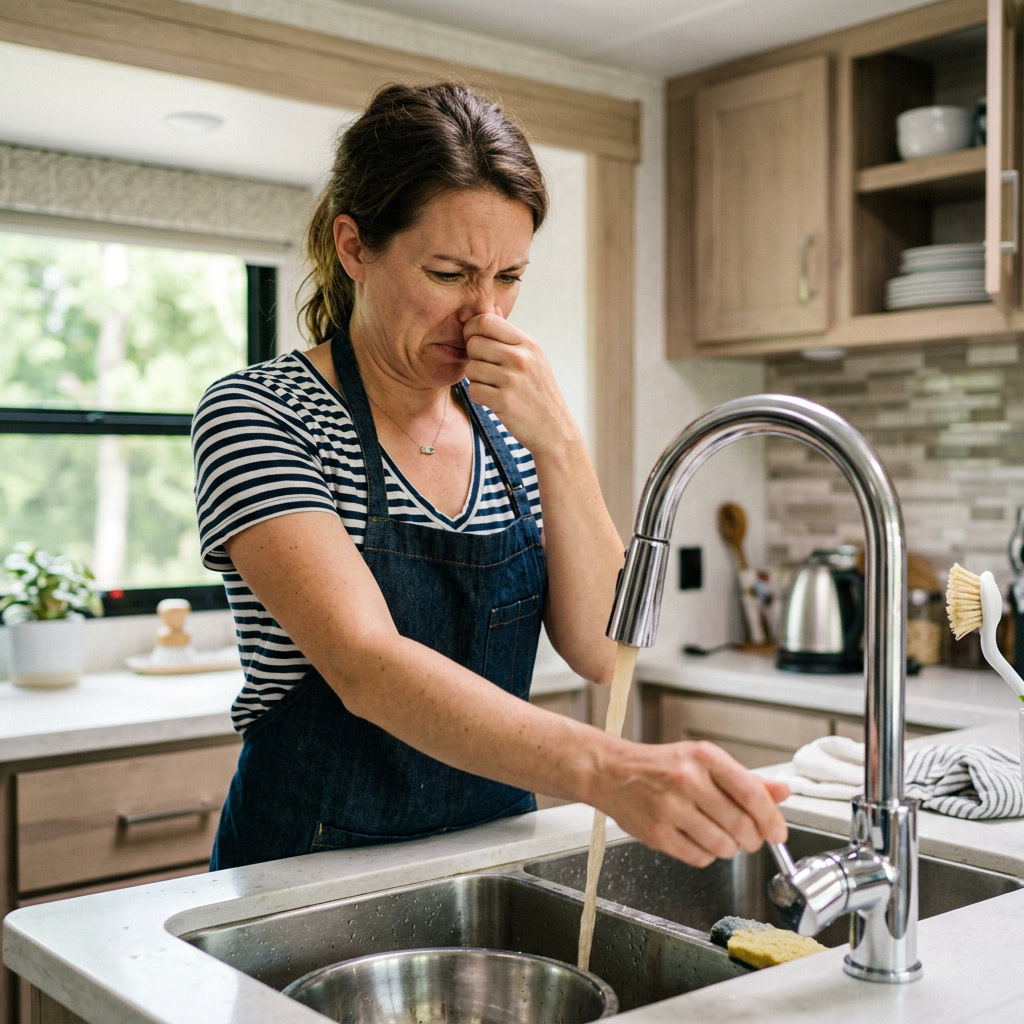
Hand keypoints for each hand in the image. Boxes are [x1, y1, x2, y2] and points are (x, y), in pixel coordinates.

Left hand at [462, 311, 576, 455]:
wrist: (554, 429)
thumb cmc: (538, 391)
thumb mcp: (533, 358)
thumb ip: (509, 335)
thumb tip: (492, 310)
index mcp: (527, 343)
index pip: (486, 321)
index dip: (473, 330)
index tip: (476, 342)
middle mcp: (520, 358)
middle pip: (474, 343)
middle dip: (474, 357)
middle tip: (487, 370)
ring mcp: (512, 380)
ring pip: (471, 368)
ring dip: (476, 379)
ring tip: (494, 386)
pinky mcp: (503, 401)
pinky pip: (473, 390)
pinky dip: (480, 397)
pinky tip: (494, 400)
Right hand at [598, 740, 789, 867]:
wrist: (612, 772)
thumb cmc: (661, 766)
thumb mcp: (704, 761)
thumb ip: (745, 779)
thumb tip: (781, 792)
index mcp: (704, 757)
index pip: (752, 794)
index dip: (771, 819)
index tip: (778, 833)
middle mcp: (687, 779)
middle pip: (741, 825)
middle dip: (751, 839)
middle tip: (747, 837)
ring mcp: (670, 808)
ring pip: (723, 847)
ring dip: (728, 848)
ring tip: (717, 835)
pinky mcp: (657, 834)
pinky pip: (699, 858)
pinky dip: (706, 855)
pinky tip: (696, 839)